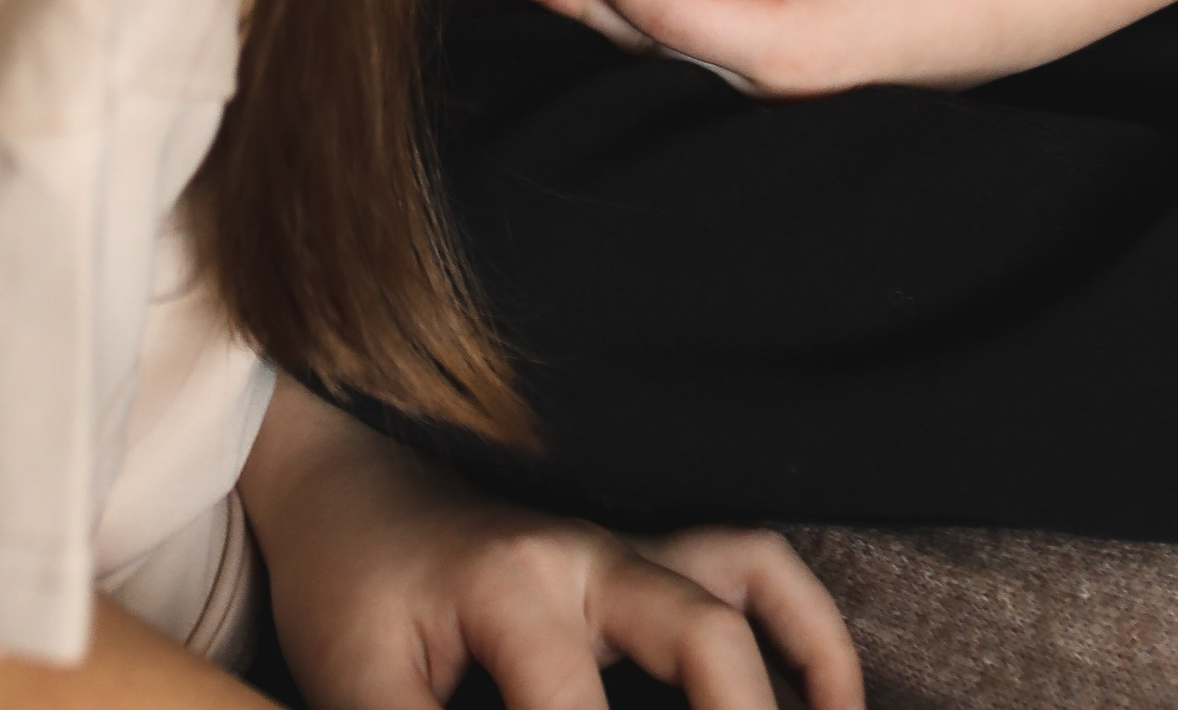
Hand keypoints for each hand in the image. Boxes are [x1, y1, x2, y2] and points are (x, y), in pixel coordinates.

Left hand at [244, 382, 860, 709]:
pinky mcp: (642, 552)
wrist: (347, 490)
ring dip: (795, 672)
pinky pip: (749, 560)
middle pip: (701, 636)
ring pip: (742, 580)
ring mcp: (625, 545)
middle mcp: (588, 555)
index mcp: (514, 586)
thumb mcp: (354, 684)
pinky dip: (804, 624)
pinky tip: (830, 701)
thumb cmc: (348, 590)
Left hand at [514, 0, 975, 96]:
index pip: (664, 9)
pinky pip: (685, 59)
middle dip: (581, 2)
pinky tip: (609, 3)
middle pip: (646, 43)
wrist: (963, 11)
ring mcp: (759, 97)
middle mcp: (755, 86)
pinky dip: (641, 26)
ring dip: (600, 16)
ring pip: (659, 56)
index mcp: (771, 45)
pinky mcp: (762, 86)